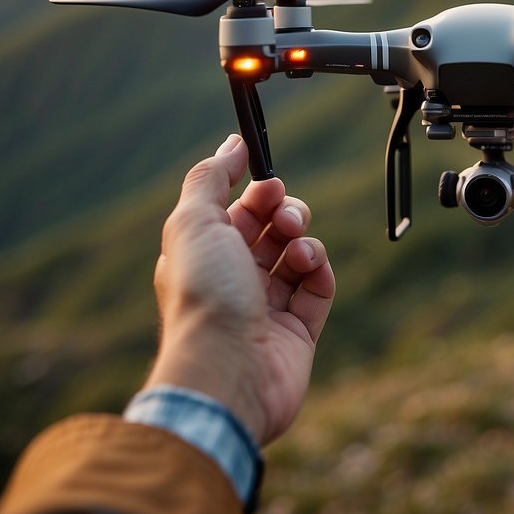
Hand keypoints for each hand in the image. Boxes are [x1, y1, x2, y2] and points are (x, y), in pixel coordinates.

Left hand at [143, 134, 334, 445]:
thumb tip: (233, 142)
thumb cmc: (205, 296)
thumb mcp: (194, 221)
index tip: (270, 181)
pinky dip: (319, 269)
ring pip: (297, 255)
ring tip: (298, 246)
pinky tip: (309, 266)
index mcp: (204, 257)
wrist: (228, 371)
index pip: (237, 213)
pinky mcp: (299, 331)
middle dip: (284, 213)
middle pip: (270, 231)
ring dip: (302, 239)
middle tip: (285, 217)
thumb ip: (212, 177)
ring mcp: (267, 308)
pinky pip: (319, 287)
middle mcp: (233, 281)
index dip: (256, 194)